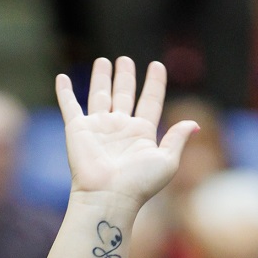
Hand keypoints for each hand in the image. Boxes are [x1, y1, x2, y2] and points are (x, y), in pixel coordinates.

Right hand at [57, 57, 198, 208]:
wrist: (108, 197)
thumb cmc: (139, 184)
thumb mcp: (167, 161)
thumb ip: (177, 138)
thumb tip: (195, 124)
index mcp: (142, 133)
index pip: (150, 101)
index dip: (155, 83)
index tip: (157, 65)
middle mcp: (120, 128)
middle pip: (124, 94)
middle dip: (125, 76)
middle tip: (125, 59)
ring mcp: (98, 128)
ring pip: (99, 95)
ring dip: (101, 78)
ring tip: (103, 61)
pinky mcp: (78, 130)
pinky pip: (70, 106)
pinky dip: (64, 92)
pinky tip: (62, 77)